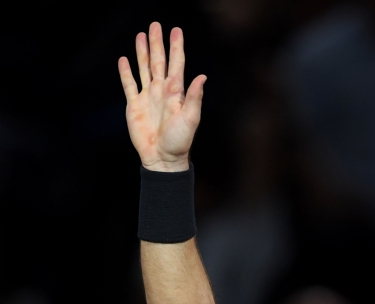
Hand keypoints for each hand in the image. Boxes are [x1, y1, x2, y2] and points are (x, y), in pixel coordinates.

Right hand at [118, 22, 205, 171]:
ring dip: (142, 52)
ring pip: (144, 68)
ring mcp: (148, 97)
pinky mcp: (135, 105)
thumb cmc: (180, 141)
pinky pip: (129, 84)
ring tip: (141, 35)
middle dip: (157, 43)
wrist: (162, 157)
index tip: (176, 31)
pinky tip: (124, 59)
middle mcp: (161, 91)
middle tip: (156, 25)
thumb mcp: (191, 119)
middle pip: (158, 61)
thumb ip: (194, 97)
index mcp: (176, 92)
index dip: (176, 47)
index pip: (176, 64)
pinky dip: (126, 72)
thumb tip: (202, 77)